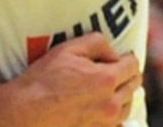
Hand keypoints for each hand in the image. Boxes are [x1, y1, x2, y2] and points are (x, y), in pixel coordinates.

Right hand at [0, 34, 140, 125]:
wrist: (28, 111)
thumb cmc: (44, 79)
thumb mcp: (68, 49)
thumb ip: (97, 43)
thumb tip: (113, 53)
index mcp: (107, 79)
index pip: (133, 65)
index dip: (126, 57)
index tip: (117, 57)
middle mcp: (111, 103)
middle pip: (134, 85)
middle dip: (126, 74)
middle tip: (111, 70)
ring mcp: (106, 122)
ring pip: (128, 105)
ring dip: (121, 95)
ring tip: (104, 88)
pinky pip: (118, 123)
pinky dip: (113, 113)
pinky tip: (98, 106)